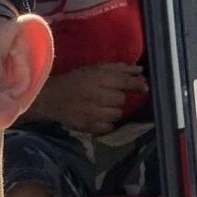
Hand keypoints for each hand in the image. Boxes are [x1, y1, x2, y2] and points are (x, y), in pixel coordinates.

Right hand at [28, 63, 145, 133]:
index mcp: (100, 79)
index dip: (137, 85)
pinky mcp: (90, 127)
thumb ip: (119, 69)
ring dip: (113, 111)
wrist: (52, 98)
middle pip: (122, 99)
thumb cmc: (76, 80)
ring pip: (117, 114)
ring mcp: (94, 113)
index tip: (144, 88)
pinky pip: (109, 127)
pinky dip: (107, 123)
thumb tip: (140, 70)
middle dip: (118, 97)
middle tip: (109, 95)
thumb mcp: (95, 69)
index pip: (126, 82)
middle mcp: (99, 96)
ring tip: (103, 107)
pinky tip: (99, 117)